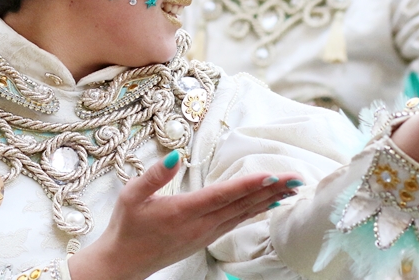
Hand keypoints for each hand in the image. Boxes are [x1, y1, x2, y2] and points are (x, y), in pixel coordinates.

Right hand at [68, 151, 301, 279]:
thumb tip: (175, 156)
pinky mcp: (205, 239)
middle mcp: (199, 226)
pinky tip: (268, 205)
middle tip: (295, 178)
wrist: (123, 262)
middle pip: (240, 205)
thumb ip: (154, 175)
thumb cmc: (126, 227)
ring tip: (290, 189)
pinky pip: (236, 222)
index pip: (221, 195)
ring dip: (267, 201)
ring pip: (242, 215)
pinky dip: (255, 212)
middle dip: (270, 191)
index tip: (270, 176)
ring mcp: (204, 235)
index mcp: (182, 212)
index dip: (247, 185)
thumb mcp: (131, 196)